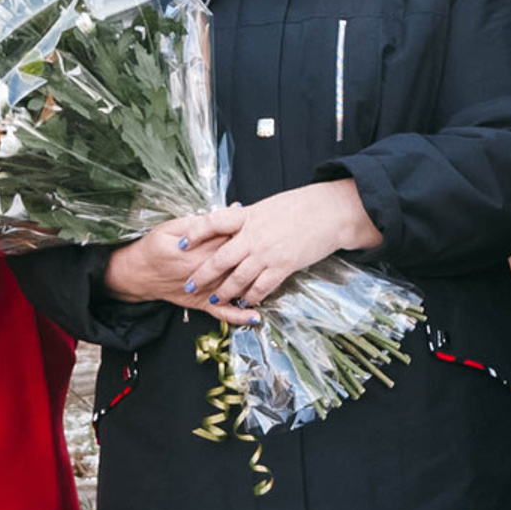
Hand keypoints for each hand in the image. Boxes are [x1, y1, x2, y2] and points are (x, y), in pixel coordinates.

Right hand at [102, 228, 260, 325]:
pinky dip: (239, 316)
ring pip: (234, 289)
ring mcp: (204, 291)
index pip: (230, 240)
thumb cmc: (154, 247)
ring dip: (255, 287)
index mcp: (197, 251)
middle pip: (237, 264)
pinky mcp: (201, 304)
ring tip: (275, 280)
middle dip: (256, 258)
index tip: (267, 227)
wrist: (137, 273)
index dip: (250, 234)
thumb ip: (202, 221)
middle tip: (275, 249)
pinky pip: (222, 312)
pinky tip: (256, 316)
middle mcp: (203, 273)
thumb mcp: (173, 226)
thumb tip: (232, 210)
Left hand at [173, 181, 381, 312]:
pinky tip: (245, 303)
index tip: (181, 243)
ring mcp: (267, 254)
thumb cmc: (299, 206)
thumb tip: (230, 221)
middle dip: (201, 275)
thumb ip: (247, 218)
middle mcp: (253, 236)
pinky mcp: (282, 267)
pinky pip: (261, 288)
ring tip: (214, 299)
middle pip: (219, 259)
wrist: (329, 213)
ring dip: (224, 292)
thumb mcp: (267, 206)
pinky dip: (251, 297)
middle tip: (188, 284)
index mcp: (247, 216)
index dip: (195, 233)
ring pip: (237, 278)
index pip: (212, 222)